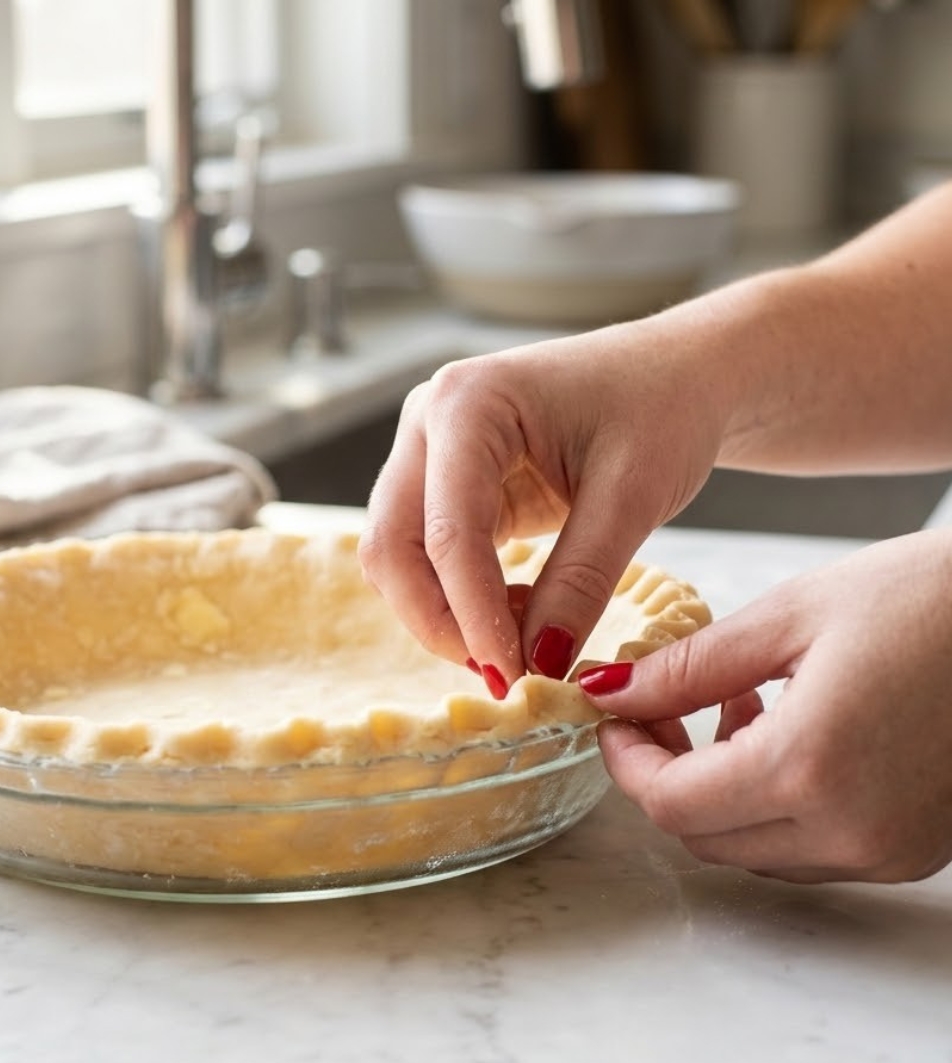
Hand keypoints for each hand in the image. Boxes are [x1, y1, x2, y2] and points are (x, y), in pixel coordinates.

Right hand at [358, 317, 726, 695]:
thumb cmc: (664, 409)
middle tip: (503, 674)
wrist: (680, 375)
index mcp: (467, 402)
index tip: (512, 677)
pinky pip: (424, 557)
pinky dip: (458, 598)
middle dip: (439, 620)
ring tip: (519, 642)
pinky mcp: (444, 486)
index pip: (448, 531)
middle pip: (391, 545)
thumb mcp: (633, 496)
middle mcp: (428, 421)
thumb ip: (580, 581)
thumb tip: (539, 664)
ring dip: (443, 614)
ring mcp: (427, 453)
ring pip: (397, 557)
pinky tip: (516, 615)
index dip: (473, 614)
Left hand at [579, 529, 951, 882]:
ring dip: (717, 791)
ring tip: (731, 706)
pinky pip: (810, 847)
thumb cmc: (934, 600)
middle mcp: (854, 829)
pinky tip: (784, 732)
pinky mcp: (915, 849)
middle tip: (657, 710)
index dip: (627, 761)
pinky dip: (773, 803)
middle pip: (704, 838)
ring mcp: (891, 850)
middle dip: (665, 776)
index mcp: (812, 768)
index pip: (672, 804)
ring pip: (754, 849)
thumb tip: (610, 691)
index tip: (614, 716)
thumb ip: (687, 667)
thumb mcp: (793, 616)